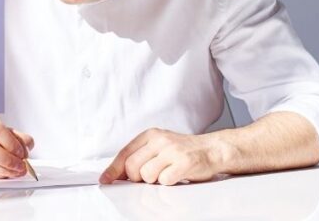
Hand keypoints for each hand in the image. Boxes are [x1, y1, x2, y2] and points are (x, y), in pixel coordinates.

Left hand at [99, 128, 229, 185]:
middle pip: (132, 167)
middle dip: (136, 178)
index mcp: (150, 135)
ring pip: (146, 175)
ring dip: (154, 181)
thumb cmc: (183, 151)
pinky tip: (176, 176)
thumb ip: (140, 156)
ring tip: (165, 173)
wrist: (213, 149)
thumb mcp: (159, 147)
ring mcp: (172, 151)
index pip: (124, 153)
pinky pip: (164, 180)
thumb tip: (117, 174)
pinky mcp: (184, 162)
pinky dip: (168, 182)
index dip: (113, 169)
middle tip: (150, 177)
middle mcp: (160, 140)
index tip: (105, 180)